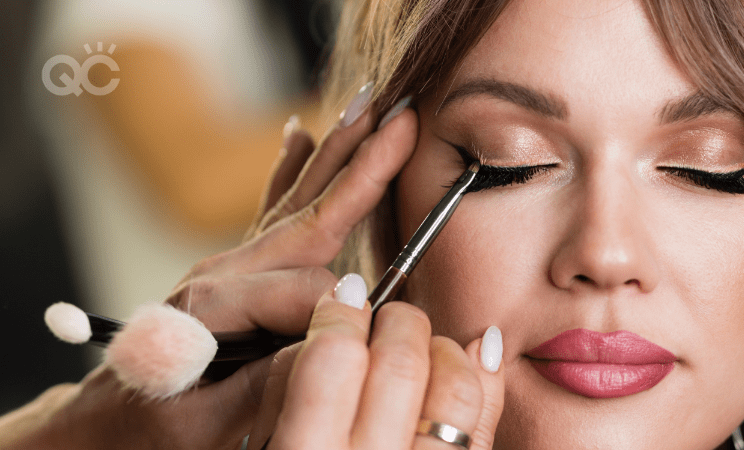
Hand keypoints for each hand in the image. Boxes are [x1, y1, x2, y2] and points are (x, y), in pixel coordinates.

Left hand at [2, 84, 415, 448]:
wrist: (102, 421)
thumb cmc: (144, 429)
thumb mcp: (198, 426)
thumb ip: (263, 386)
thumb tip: (330, 347)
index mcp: (212, 307)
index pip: (304, 290)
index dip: (345, 308)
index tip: (378, 330)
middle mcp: (222, 272)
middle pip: (307, 214)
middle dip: (359, 164)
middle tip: (400, 117)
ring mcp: (229, 265)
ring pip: (296, 203)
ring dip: (338, 152)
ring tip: (368, 106)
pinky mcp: (236, 271)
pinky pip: (272, 213)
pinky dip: (292, 169)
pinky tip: (301, 134)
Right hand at [246, 281, 505, 449]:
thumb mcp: (258, 448)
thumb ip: (284, 393)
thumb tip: (335, 316)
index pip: (330, 358)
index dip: (340, 312)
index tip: (343, 300)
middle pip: (400, 361)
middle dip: (397, 319)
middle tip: (386, 317)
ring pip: (455, 387)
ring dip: (444, 347)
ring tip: (425, 346)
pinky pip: (485, 423)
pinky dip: (484, 378)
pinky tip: (473, 356)